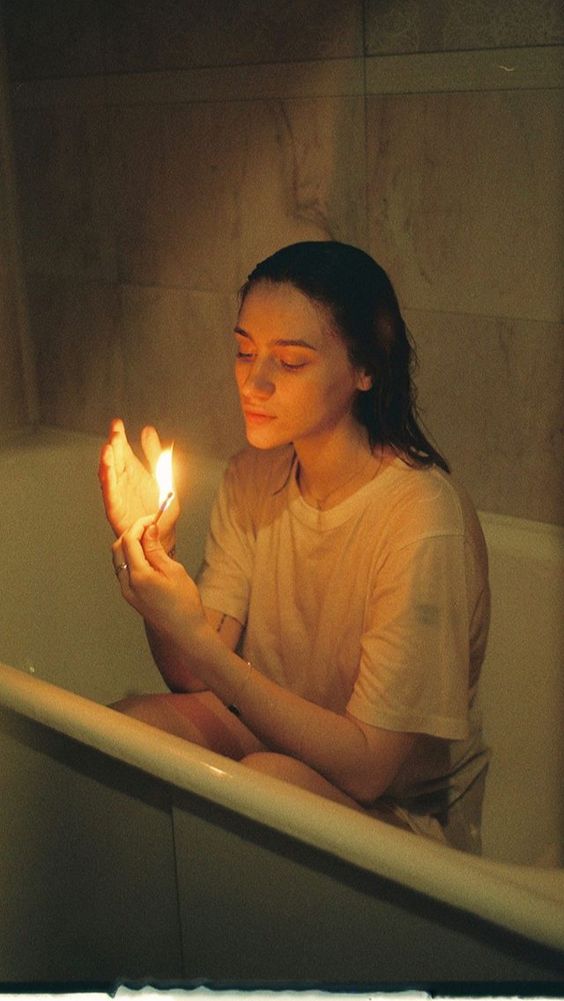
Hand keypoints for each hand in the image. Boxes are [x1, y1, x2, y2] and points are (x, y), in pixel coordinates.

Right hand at [99, 418, 179, 543]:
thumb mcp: (163, 477)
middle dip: (114, 444)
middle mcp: (123, 481)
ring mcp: (118, 494)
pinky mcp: (116, 508)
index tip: (117, 423)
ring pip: (109, 474)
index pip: (124, 450)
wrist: (160, 537)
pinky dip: (108, 481)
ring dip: (107, 461)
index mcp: (134, 472)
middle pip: (115, 459)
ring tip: (109, 448)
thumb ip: (155, 456)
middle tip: (115, 431)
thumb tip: (147, 431)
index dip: (120, 437)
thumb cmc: (160, 510)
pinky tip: (107, 469)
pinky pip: (110, 493)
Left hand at [113, 519, 204, 641]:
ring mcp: (126, 591)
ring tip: (150, 539)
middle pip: (118, 548)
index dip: (139, 525)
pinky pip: (124, 570)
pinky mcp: (130, 597)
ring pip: (119, 559)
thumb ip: (156, 549)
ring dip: (130, 545)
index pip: (130, 540)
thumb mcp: (173, 571)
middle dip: (132, 533)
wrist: (184, 632)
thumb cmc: (184, 604)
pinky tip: (148, 556)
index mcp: (138, 576)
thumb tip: (148, 530)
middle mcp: (127, 584)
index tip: (152, 518)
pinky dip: (131, 558)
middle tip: (150, 526)